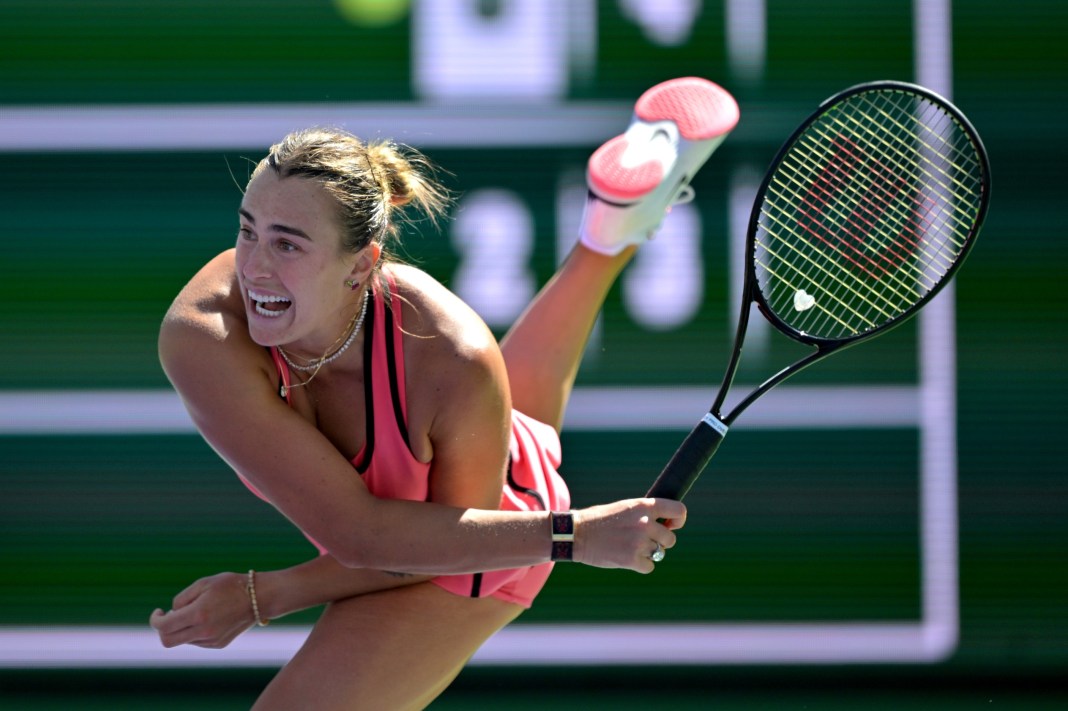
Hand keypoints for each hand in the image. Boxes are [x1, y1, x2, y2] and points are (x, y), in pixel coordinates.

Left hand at [149, 572, 255, 648]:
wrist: (260, 597)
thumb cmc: (231, 586)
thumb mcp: (203, 584)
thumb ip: (181, 599)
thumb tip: (171, 614)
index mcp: (198, 614)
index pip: (164, 626)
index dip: (155, 620)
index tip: (159, 612)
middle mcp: (203, 631)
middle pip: (168, 641)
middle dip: (163, 629)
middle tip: (169, 616)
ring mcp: (211, 640)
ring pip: (184, 640)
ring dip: (182, 628)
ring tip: (197, 611)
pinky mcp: (218, 644)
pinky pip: (197, 641)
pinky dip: (195, 631)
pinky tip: (209, 618)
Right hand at [572, 498, 686, 572]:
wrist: (577, 533)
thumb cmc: (600, 519)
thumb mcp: (625, 508)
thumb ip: (646, 514)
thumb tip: (667, 525)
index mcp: (643, 506)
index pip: (678, 510)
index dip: (679, 520)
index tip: (672, 525)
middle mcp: (644, 523)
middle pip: (670, 538)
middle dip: (661, 541)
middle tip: (643, 540)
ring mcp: (639, 542)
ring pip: (659, 553)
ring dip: (649, 552)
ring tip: (630, 547)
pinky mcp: (632, 560)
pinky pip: (649, 566)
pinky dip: (640, 565)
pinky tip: (626, 558)